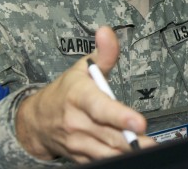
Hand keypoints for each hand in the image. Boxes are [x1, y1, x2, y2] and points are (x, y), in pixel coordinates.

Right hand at [15, 27, 154, 162]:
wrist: (36, 122)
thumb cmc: (65, 91)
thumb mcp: (83, 68)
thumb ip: (103, 53)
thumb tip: (107, 31)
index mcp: (78, 97)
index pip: (100, 107)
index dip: (119, 116)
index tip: (139, 122)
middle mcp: (76, 122)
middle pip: (108, 134)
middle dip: (131, 139)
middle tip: (151, 141)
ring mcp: (77, 142)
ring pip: (107, 151)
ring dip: (127, 151)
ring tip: (147, 148)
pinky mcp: (80, 157)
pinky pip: (101, 161)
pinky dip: (117, 158)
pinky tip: (132, 154)